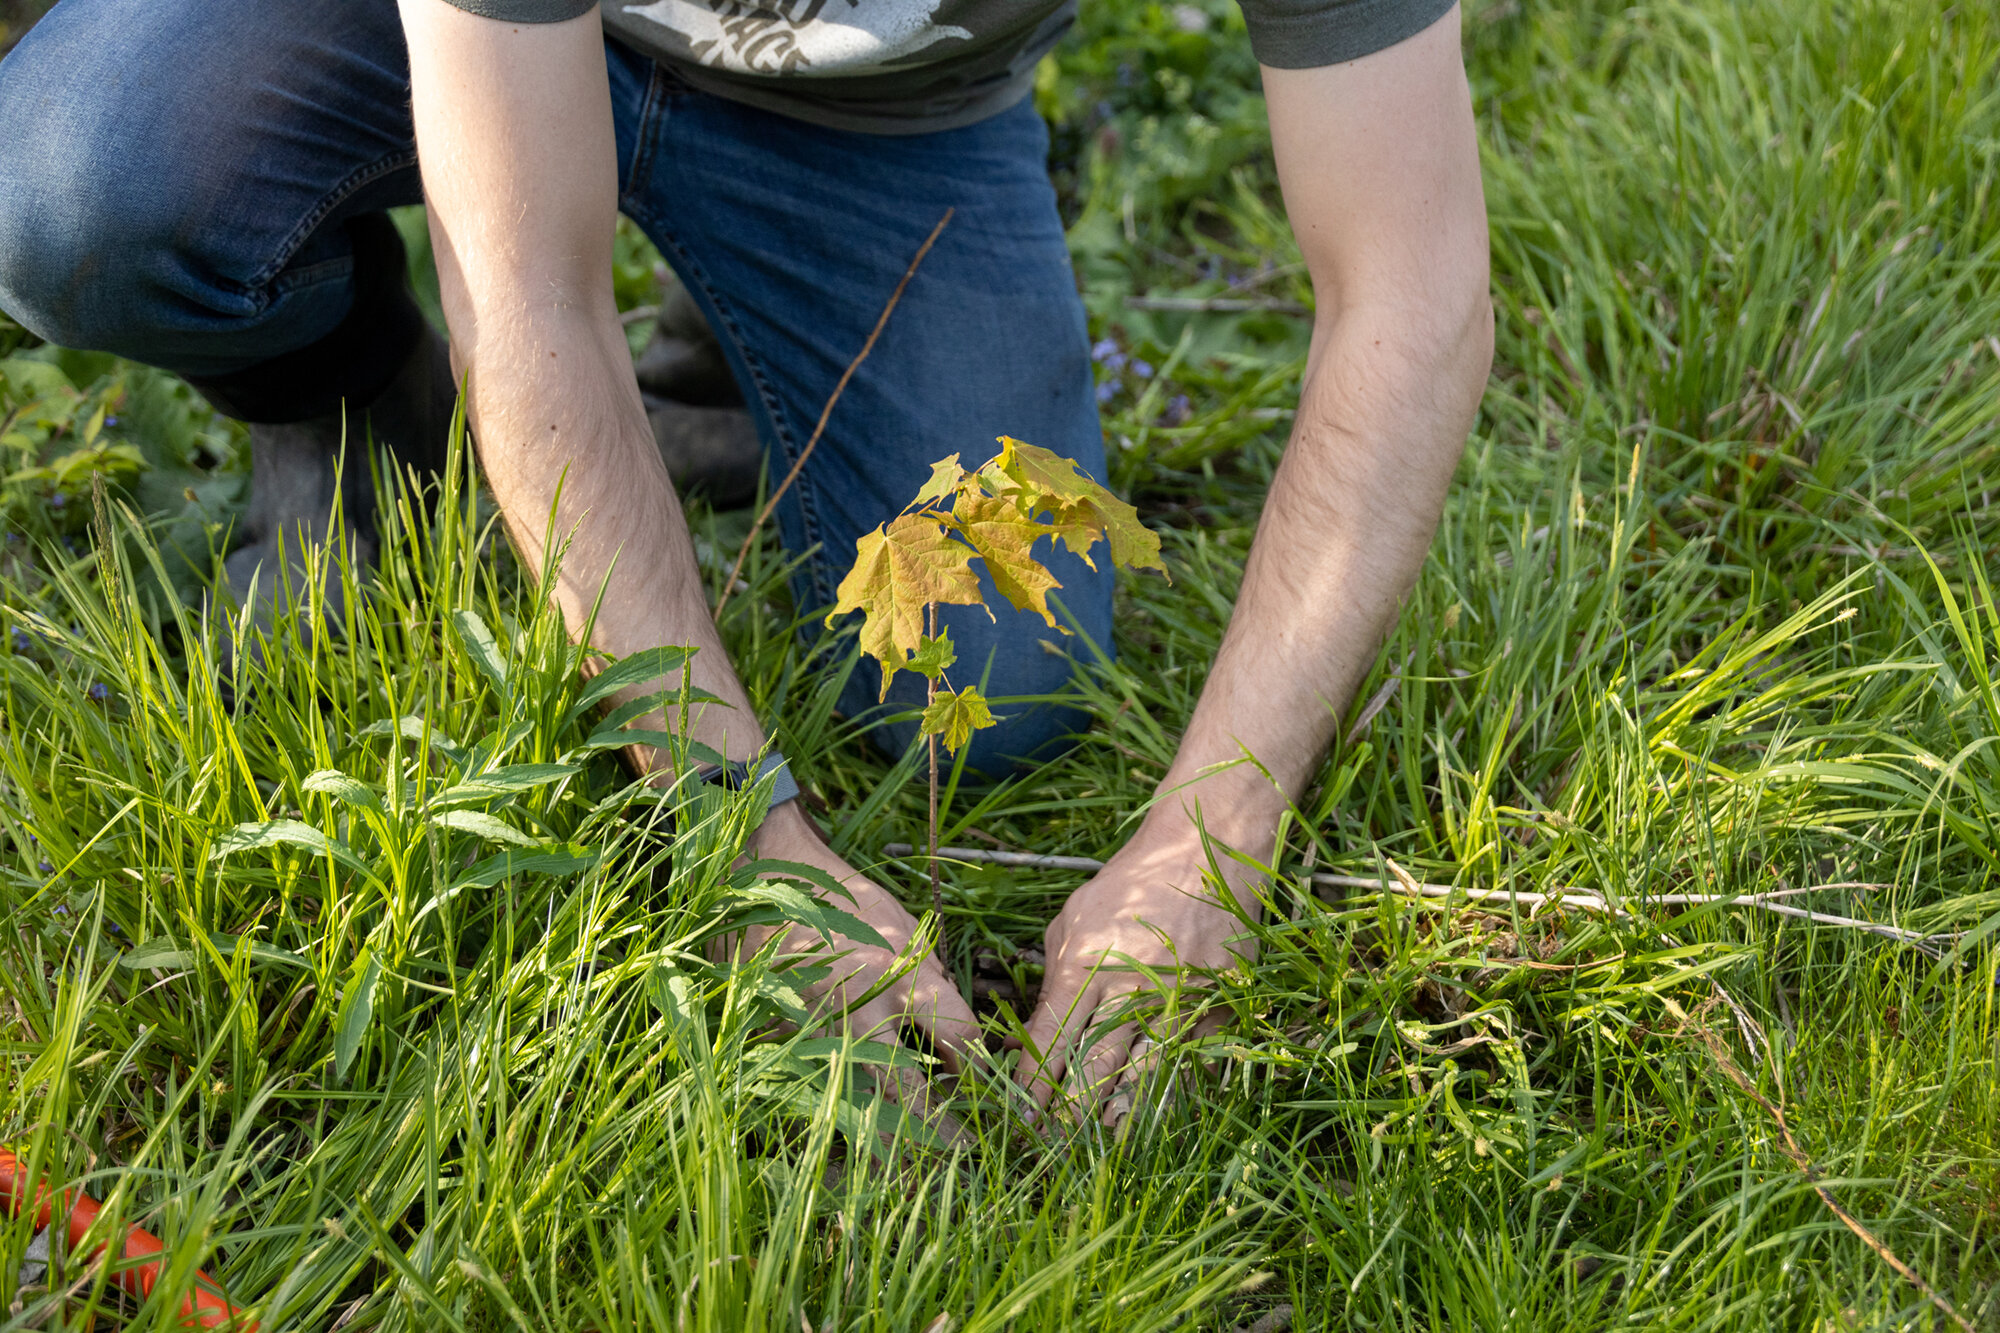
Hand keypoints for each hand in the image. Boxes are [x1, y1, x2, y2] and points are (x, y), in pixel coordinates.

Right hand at [748, 802, 978, 1129]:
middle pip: (908, 1091)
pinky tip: (845, 1146)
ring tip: (908, 1178)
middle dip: (938, 1132)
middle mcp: (860, 1012)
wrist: (762, 879)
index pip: (959, 1039)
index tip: (986, 1091)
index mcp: (899, 975)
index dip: (979, 1071)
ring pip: (855, 1108)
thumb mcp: (902, 925)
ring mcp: (813, 1032)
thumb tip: (954, 1027)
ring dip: (884, 1145)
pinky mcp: (778, 1041)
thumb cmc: (840, 897)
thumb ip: (929, 977)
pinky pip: (808, 1093)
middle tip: (963, 1159)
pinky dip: (828, 1120)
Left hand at [1015, 815, 1265, 1126]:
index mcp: (1085, 966)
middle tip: (1051, 1150)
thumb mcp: (1073, 920)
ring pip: (1142, 1084)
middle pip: (1092, 1077)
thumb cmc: (1129, 885)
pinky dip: (1165, 1096)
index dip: (1030, 1091)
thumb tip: (1035, 1038)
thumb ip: (1054, 979)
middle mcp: (1131, 991)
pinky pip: (1187, 1068)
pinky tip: (1148, 1119)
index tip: (1018, 1121)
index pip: (1048, 1045)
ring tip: (1096, 1149)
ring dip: (1116, 1120)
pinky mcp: (1217, 1010)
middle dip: (1068, 1120)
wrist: (1207, 850)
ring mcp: (1179, 1004)